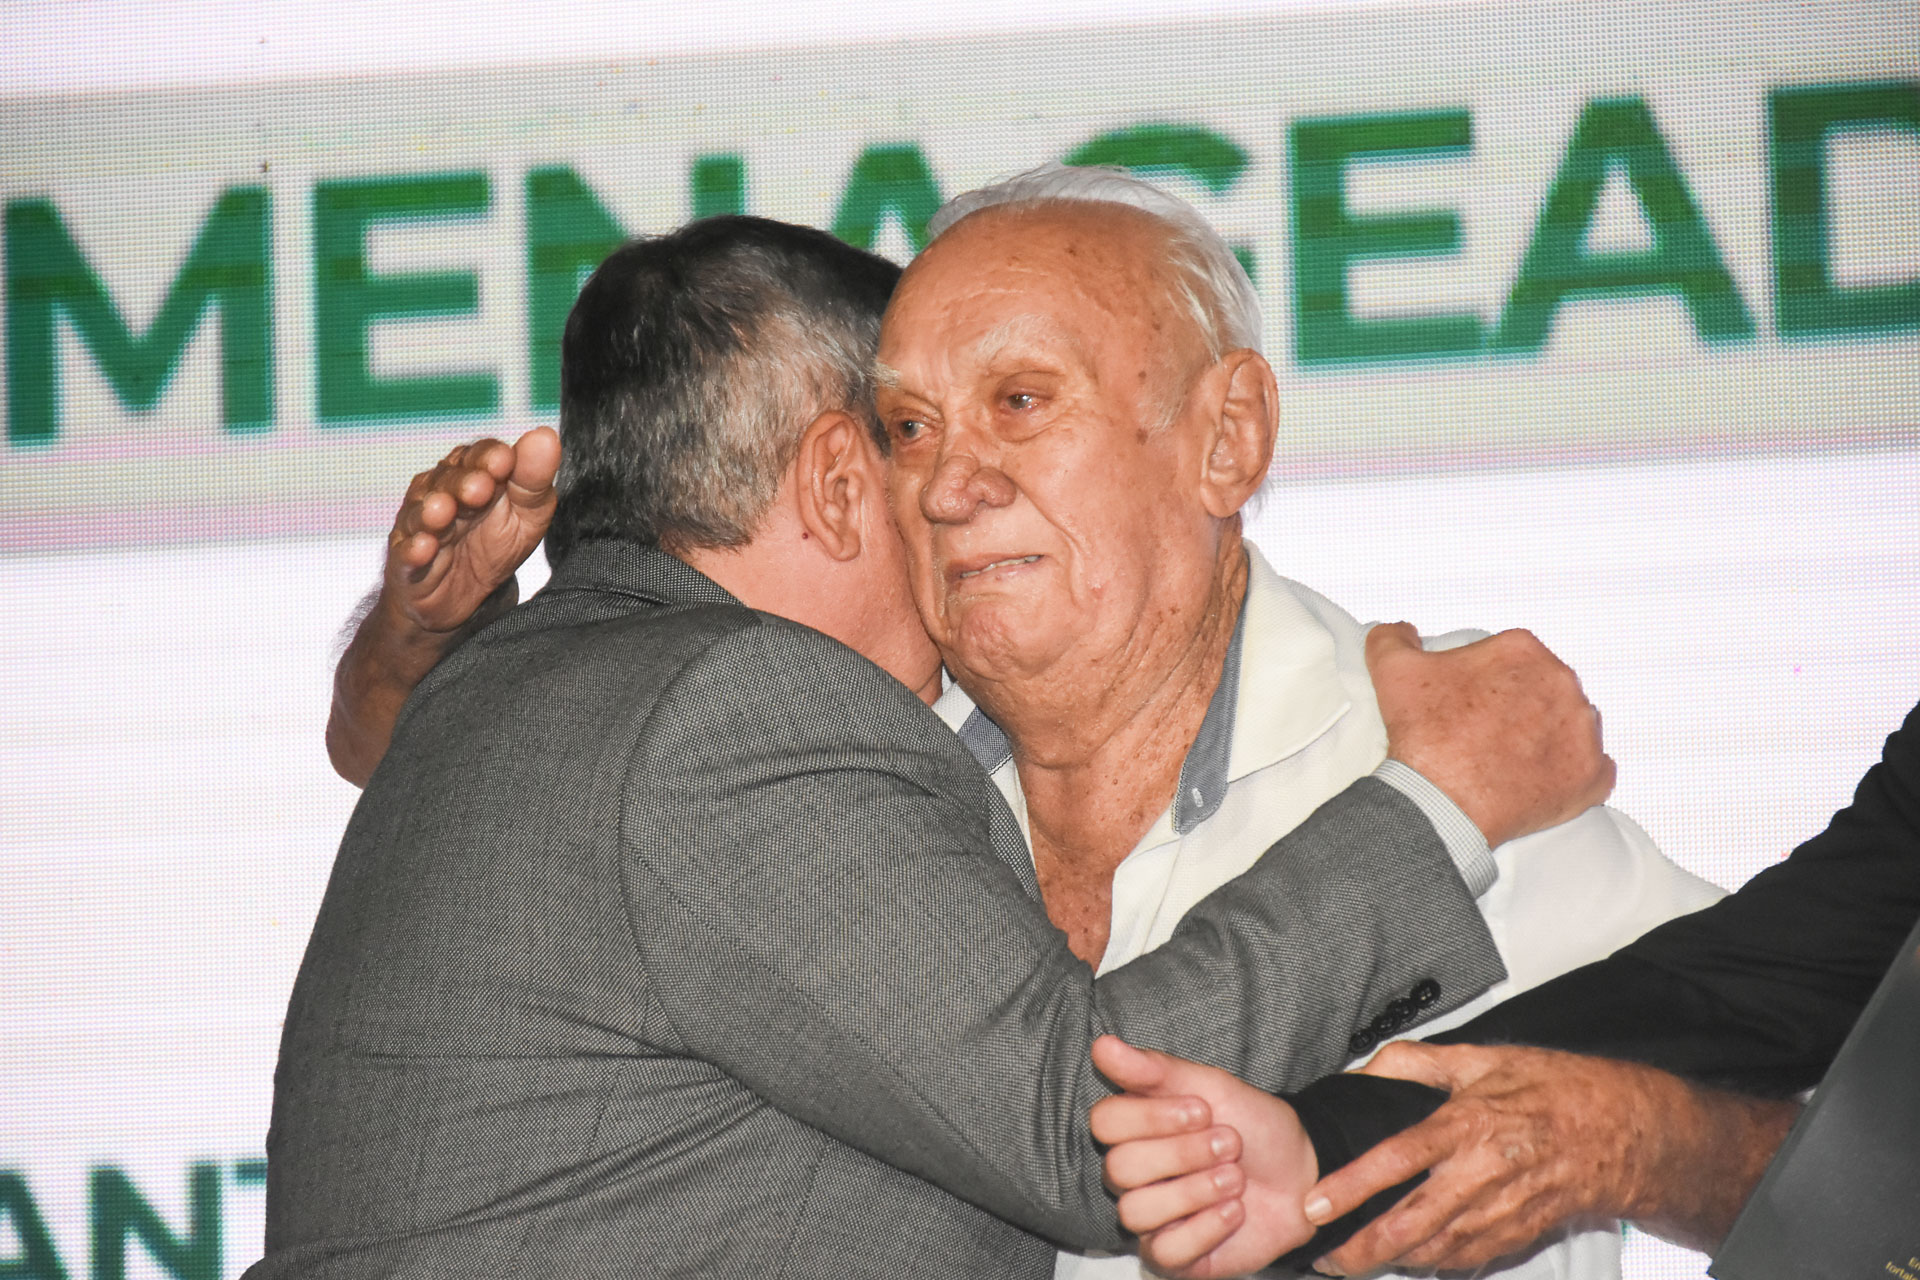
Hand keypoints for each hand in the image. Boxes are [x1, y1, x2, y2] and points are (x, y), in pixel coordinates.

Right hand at [384, 427, 559, 635]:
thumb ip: (534, 479)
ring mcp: (419, 526)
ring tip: (443, 511)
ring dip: (432, 512)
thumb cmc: (494, 545)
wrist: (465, 598)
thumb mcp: (526, 515)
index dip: (490, 457)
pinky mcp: (406, 562)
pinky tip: (424, 548)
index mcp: (472, 475)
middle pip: (448, 480)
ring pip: (421, 514)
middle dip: (464, 482)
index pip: (478, 456)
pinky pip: (406, 554)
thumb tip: (545, 435)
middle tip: (481, 488)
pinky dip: (414, 550)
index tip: (505, 461)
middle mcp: (440, 493)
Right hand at [1090, 1036, 1316, 1277]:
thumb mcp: (1209, 1086)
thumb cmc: (1254, 1127)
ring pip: (1136, 1212)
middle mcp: (1135, 1175)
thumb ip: (1153, 1069)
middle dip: (1184, 1154)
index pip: (1104, 1123)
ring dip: (1196, 1191)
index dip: (1151, 1118)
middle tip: (1230, 1144)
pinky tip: (1234, 1211)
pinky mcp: (1173, 1257)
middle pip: (1120, 1168)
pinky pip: (1165, 1251)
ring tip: (1235, 1180)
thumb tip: (1103, 1045)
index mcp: (1136, 1129)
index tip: (1202, 1110)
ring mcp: (1151, 1219)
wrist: (1304, 1172)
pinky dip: (1206, 1229)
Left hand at [1305, 1042, 1796, 1273]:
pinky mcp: (1521, 1233)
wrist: (1626, 1130)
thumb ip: (1414, 1063)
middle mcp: (1484, 1173)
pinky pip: (1469, 1258)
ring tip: (1353, 1260)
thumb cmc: (1554, 1088)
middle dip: (1363, 1247)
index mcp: (1468, 1124)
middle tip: (1325, 1255)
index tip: (1316, 1202)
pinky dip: (1435, 1264)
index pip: (1396, 1159)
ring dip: (1393, 1261)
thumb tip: (1362, 1070)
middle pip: (1412, 1223)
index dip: (1352, 1184)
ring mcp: (1505, 1210)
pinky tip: (1409, 1261)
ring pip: (1438, 1249)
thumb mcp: (1481, 1058)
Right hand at [1368, 623, 1613, 846]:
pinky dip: (1571, 773)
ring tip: (1510, 756)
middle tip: (1486, 730)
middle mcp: (1562, 683)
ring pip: (1569, 724)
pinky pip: (1593, 768)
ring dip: (1548, 735)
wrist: (1442, 802)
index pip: (1511, 657)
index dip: (1487, 678)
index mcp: (1522, 651)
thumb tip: (1402, 631)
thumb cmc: (1425, 736)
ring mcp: (1582, 730)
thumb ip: (1395, 637)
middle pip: (1544, 688)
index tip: (1470, 700)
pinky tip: (1542, 778)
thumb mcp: (1392, 670)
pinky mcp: (1591, 775)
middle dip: (1520, 704)